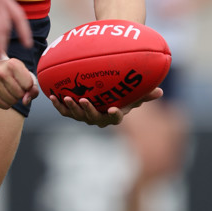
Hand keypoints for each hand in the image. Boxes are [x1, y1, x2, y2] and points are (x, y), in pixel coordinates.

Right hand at [0, 56, 38, 109]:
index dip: (28, 86)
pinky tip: (3, 95)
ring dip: (14, 99)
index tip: (23, 81)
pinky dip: (7, 103)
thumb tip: (25, 101)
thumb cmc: (13, 74)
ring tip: (9, 90)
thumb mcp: (26, 75)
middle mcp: (0, 72)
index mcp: (12, 64)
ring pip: (12, 101)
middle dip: (21, 94)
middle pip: (20, 94)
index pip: (28, 85)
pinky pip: (4, 106)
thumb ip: (33, 88)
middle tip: (15, 86)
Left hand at [49, 86, 163, 126]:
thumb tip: (160, 91)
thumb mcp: (132, 94)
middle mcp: (99, 118)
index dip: (114, 114)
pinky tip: (52, 95)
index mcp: (113, 115)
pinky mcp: (73, 112)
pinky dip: (58, 105)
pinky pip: (65, 111)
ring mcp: (85, 116)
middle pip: (93, 118)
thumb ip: (144, 93)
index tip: (113, 108)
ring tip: (67, 97)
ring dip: (71, 107)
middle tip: (83, 100)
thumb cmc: (120, 95)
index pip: (115, 118)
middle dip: (88, 110)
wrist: (102, 97)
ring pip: (77, 115)